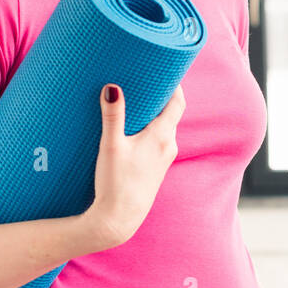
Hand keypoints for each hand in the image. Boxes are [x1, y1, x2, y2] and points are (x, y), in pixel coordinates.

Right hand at [80, 83, 184, 252]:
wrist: (118, 220)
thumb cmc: (115, 184)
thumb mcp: (111, 146)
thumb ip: (113, 116)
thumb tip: (113, 86)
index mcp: (162, 136)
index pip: (177, 102)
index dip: (173, 84)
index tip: (163, 68)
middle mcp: (168, 146)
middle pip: (170, 113)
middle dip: (158, 96)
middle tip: (144, 79)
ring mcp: (163, 159)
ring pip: (163, 128)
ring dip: (152, 114)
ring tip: (136, 101)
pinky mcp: (155, 169)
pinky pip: (157, 141)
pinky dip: (149, 130)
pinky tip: (133, 130)